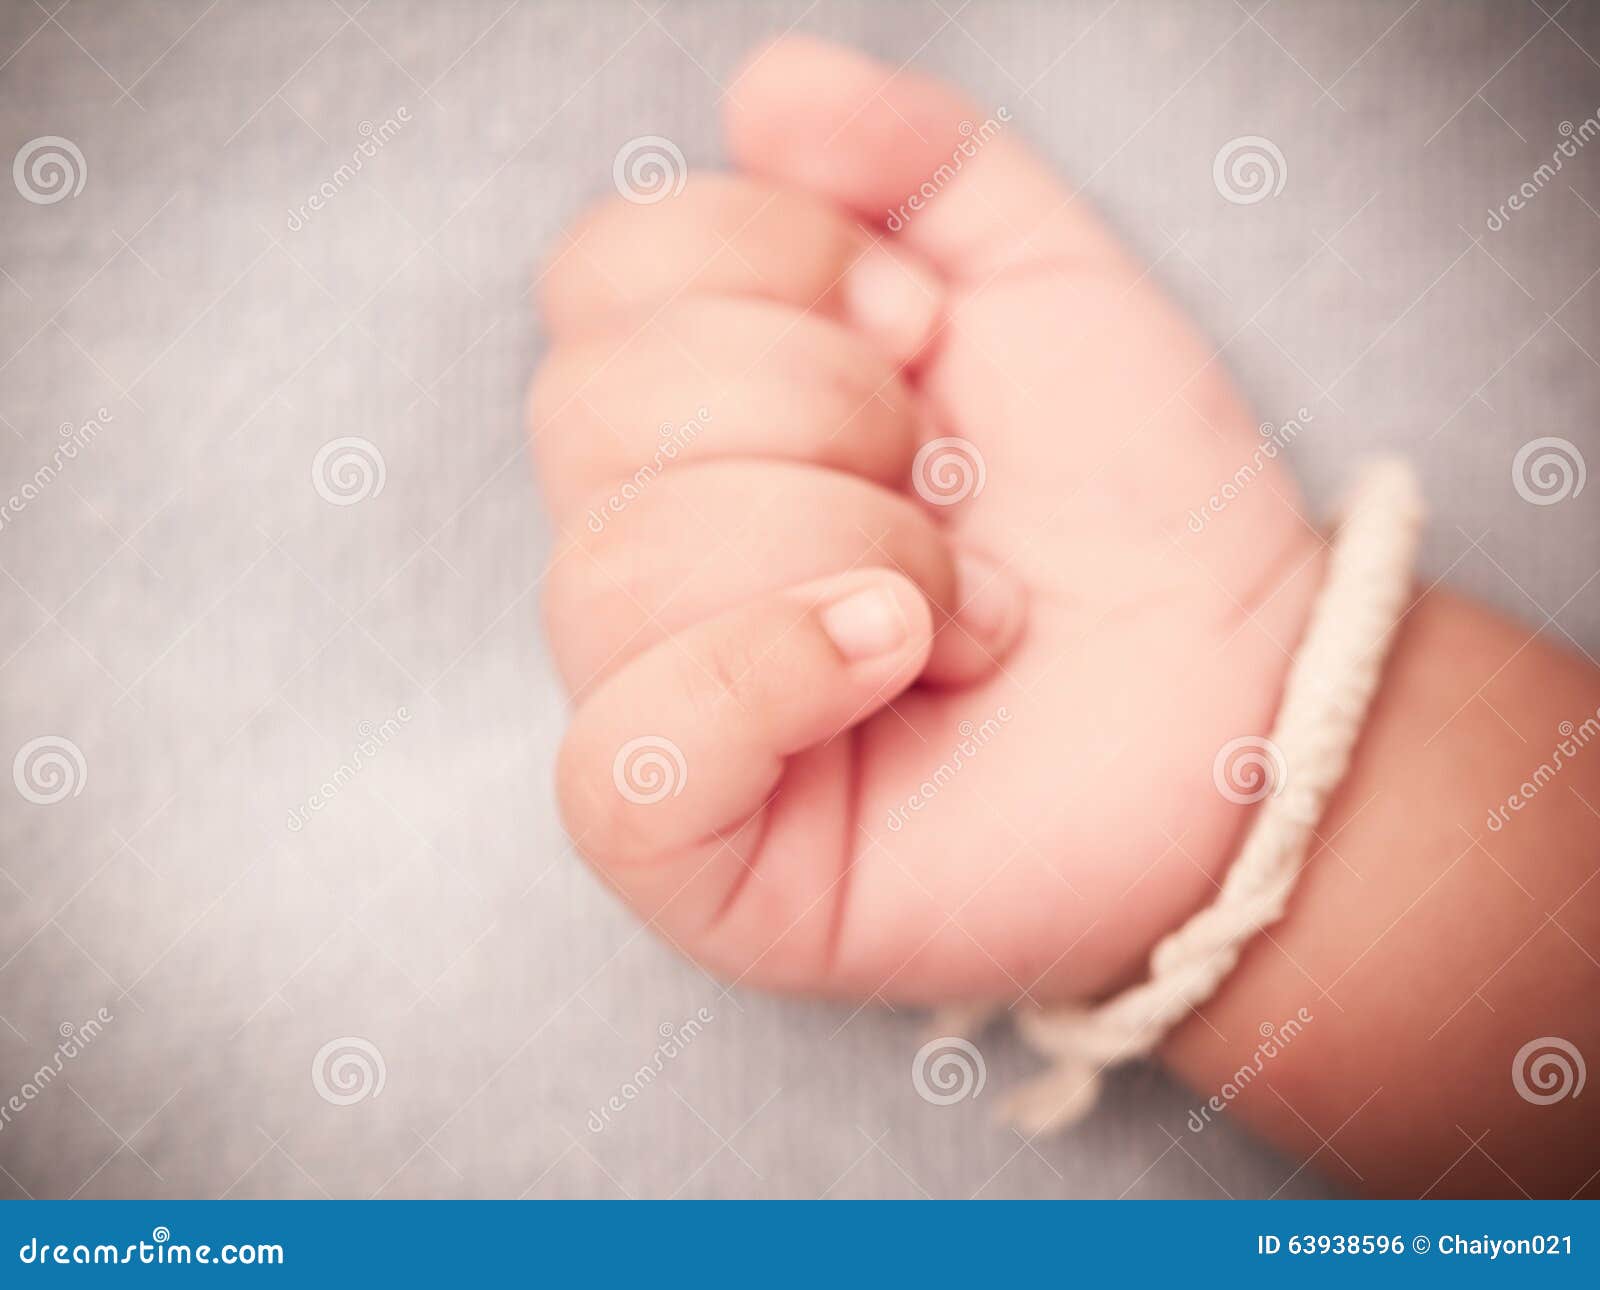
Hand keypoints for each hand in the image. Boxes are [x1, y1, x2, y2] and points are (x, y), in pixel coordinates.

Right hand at [530, 36, 1323, 1004]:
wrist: (1242, 702)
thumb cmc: (1131, 508)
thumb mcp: (1042, 283)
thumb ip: (913, 160)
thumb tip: (759, 92)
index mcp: (700, 420)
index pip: (598, 280)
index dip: (765, 262)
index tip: (926, 327)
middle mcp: (650, 553)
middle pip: (588, 416)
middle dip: (823, 412)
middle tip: (955, 484)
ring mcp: (662, 709)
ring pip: (613, 573)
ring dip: (840, 550)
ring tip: (966, 607)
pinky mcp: (696, 855)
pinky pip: (619, 760)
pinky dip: (760, 674)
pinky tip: (891, 657)